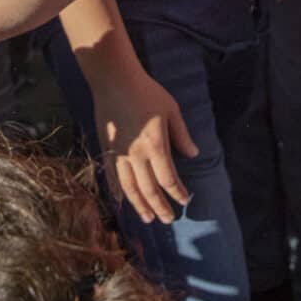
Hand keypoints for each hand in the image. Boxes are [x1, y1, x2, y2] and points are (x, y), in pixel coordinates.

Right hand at [94, 66, 197, 223]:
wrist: (114, 81)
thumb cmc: (146, 92)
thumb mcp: (171, 110)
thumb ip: (181, 135)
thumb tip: (194, 154)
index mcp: (156, 146)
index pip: (168, 179)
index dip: (177, 193)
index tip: (185, 200)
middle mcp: (137, 155)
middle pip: (149, 189)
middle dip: (160, 207)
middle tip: (169, 219)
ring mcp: (119, 154)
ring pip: (130, 188)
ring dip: (140, 205)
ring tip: (148, 219)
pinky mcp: (107, 150)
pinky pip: (112, 177)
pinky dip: (119, 192)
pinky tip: (123, 200)